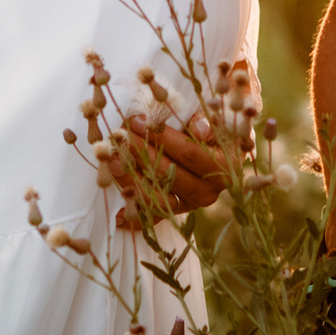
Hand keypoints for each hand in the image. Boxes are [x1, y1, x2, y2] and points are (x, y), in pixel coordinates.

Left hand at [113, 113, 224, 229]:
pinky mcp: (173, 212)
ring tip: (112, 163)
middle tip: (117, 138)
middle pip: (168, 174)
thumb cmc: (217, 125)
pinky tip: (117, 213)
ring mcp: (189, 205)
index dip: (162, 138)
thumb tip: (200, 129)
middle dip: (140, 154)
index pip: (188, 152)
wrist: (221, 150)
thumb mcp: (220, 117)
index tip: (137, 121)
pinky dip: (133, 215)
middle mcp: (207, 191)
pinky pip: (151, 217)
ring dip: (132, 181)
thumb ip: (210, 121)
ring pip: (157, 199)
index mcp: (223, 167)